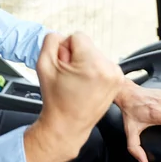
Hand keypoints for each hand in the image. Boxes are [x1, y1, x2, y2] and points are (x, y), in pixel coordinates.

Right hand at [24, 32, 124, 161]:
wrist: (67, 125)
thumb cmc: (55, 98)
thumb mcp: (43, 64)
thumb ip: (50, 41)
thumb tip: (62, 36)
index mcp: (92, 64)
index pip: (77, 36)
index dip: (65, 50)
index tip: (64, 68)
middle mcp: (109, 68)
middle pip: (87, 44)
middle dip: (75, 56)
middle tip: (69, 77)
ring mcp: (116, 75)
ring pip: (94, 53)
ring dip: (84, 63)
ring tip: (77, 82)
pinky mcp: (118, 79)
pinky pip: (101, 62)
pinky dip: (92, 70)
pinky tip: (85, 84)